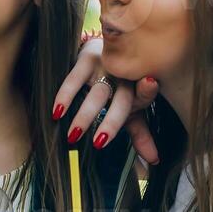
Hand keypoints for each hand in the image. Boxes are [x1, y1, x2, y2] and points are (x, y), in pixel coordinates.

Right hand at [51, 39, 160, 163]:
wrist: (104, 50)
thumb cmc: (119, 86)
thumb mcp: (131, 109)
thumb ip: (141, 134)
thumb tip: (154, 161)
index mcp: (139, 90)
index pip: (145, 95)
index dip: (146, 94)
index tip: (148, 90)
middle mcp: (125, 78)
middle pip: (122, 100)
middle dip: (111, 122)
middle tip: (98, 142)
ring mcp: (106, 67)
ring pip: (97, 93)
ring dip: (85, 115)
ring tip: (74, 135)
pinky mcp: (87, 58)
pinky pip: (75, 79)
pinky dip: (66, 95)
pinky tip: (58, 111)